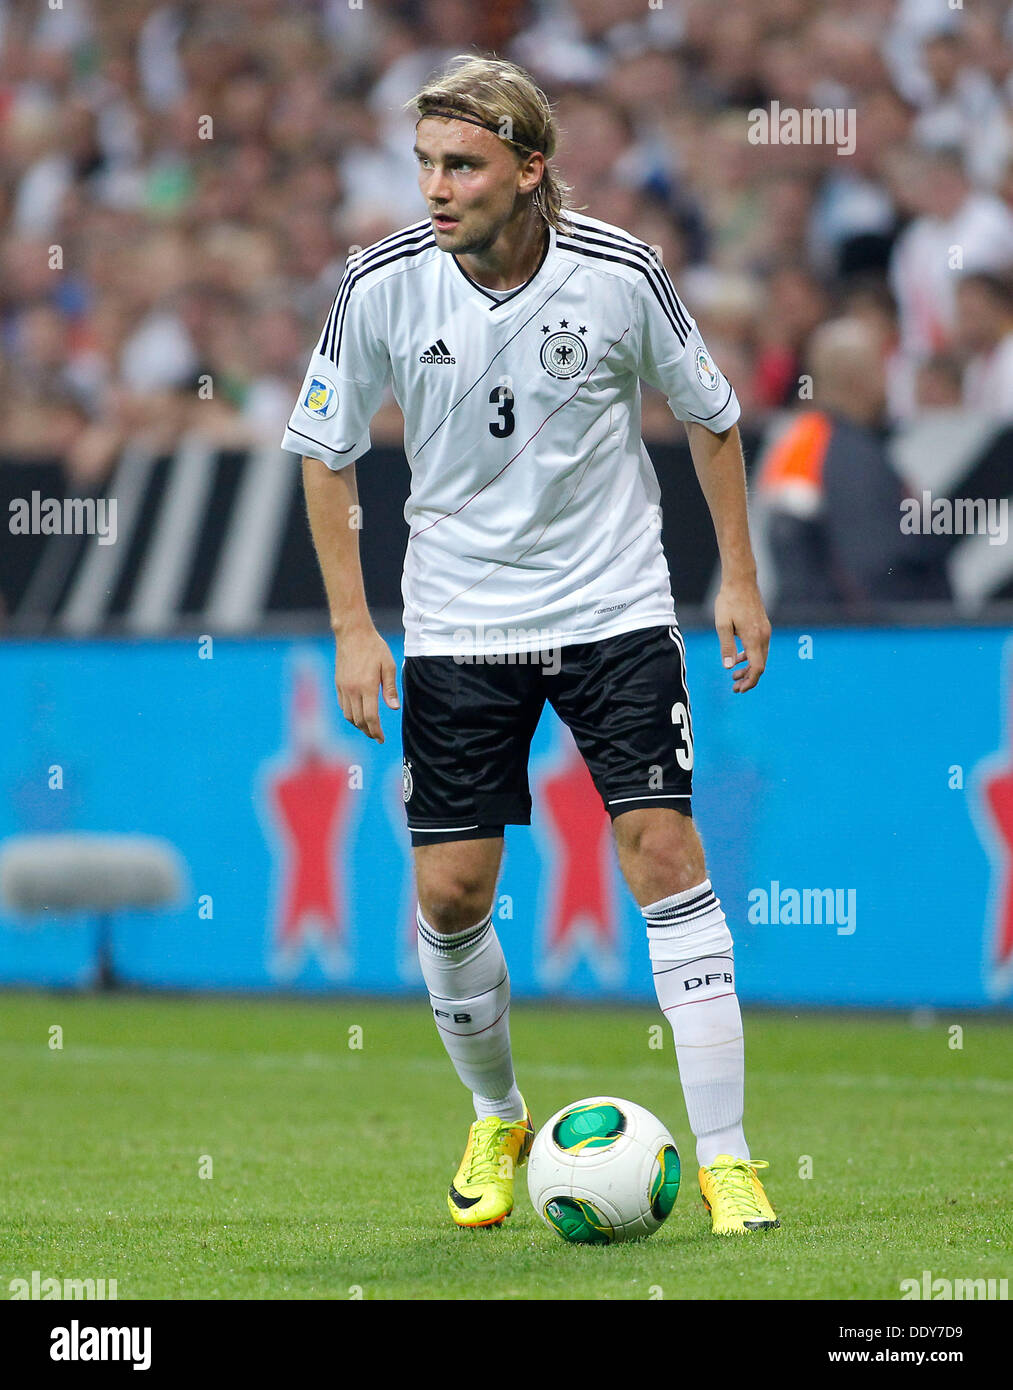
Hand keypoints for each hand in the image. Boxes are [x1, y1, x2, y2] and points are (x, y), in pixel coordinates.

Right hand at [334, 625, 399, 741]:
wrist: (352, 633)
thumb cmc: (374, 648)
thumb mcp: (388, 666)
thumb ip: (390, 689)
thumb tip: (394, 708)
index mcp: (367, 687)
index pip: (371, 717)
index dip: (376, 731)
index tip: (382, 739)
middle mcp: (353, 690)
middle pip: (359, 720)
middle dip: (368, 732)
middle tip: (377, 736)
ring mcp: (344, 688)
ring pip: (349, 716)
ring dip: (359, 725)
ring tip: (369, 728)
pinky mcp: (338, 684)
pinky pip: (343, 706)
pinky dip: (350, 715)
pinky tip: (358, 714)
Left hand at [714, 579, 770, 692]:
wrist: (741, 581)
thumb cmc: (729, 601)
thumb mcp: (723, 625)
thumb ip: (727, 647)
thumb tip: (728, 667)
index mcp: (754, 638)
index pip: (757, 668)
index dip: (749, 681)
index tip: (739, 689)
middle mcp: (763, 636)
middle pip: (760, 665)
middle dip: (748, 678)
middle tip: (734, 687)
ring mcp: (765, 631)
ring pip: (761, 656)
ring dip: (749, 668)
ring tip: (734, 675)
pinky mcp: (763, 626)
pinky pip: (759, 647)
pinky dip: (750, 656)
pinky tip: (738, 658)